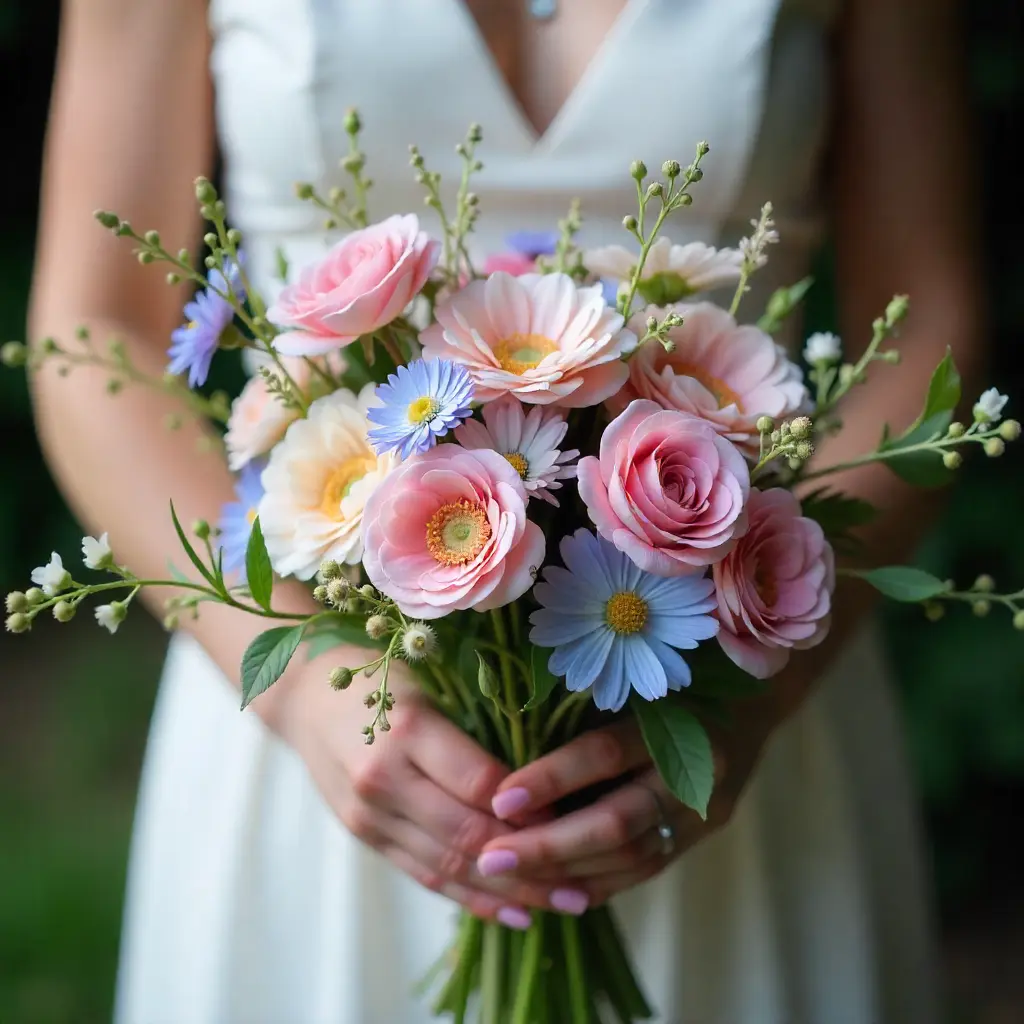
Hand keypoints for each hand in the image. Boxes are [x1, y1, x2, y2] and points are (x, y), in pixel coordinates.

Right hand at [263, 650, 590, 926]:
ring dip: (508, 892)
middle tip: (585, 879)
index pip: (480, 783)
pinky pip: (423, 876)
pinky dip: (470, 897)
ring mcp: (369, 815)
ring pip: (448, 866)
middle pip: (466, 834)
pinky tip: (513, 911)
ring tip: (564, 904)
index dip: (530, 808)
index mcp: (407, 727)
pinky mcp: (365, 836)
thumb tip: (543, 774)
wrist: (303, 694)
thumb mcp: (432, 678)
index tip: (580, 816)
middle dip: (530, 863)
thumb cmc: (380, 672)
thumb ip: (478, 721)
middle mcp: (384, 777)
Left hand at [475, 690, 795, 907]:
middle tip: (492, 857)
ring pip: (632, 856)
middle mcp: (696, 769)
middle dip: (549, 846)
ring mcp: (704, 809)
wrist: (751, 699)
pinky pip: (645, 870)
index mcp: (675, 716)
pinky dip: (598, 882)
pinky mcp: (701, 834)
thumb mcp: (631, 678)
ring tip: (509, 876)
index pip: (606, 754)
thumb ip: (584, 706)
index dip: (551, 778)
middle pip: (618, 822)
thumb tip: (507, 741)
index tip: (499, 798)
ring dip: (566, 871)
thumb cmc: (671, 676)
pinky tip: (552, 890)